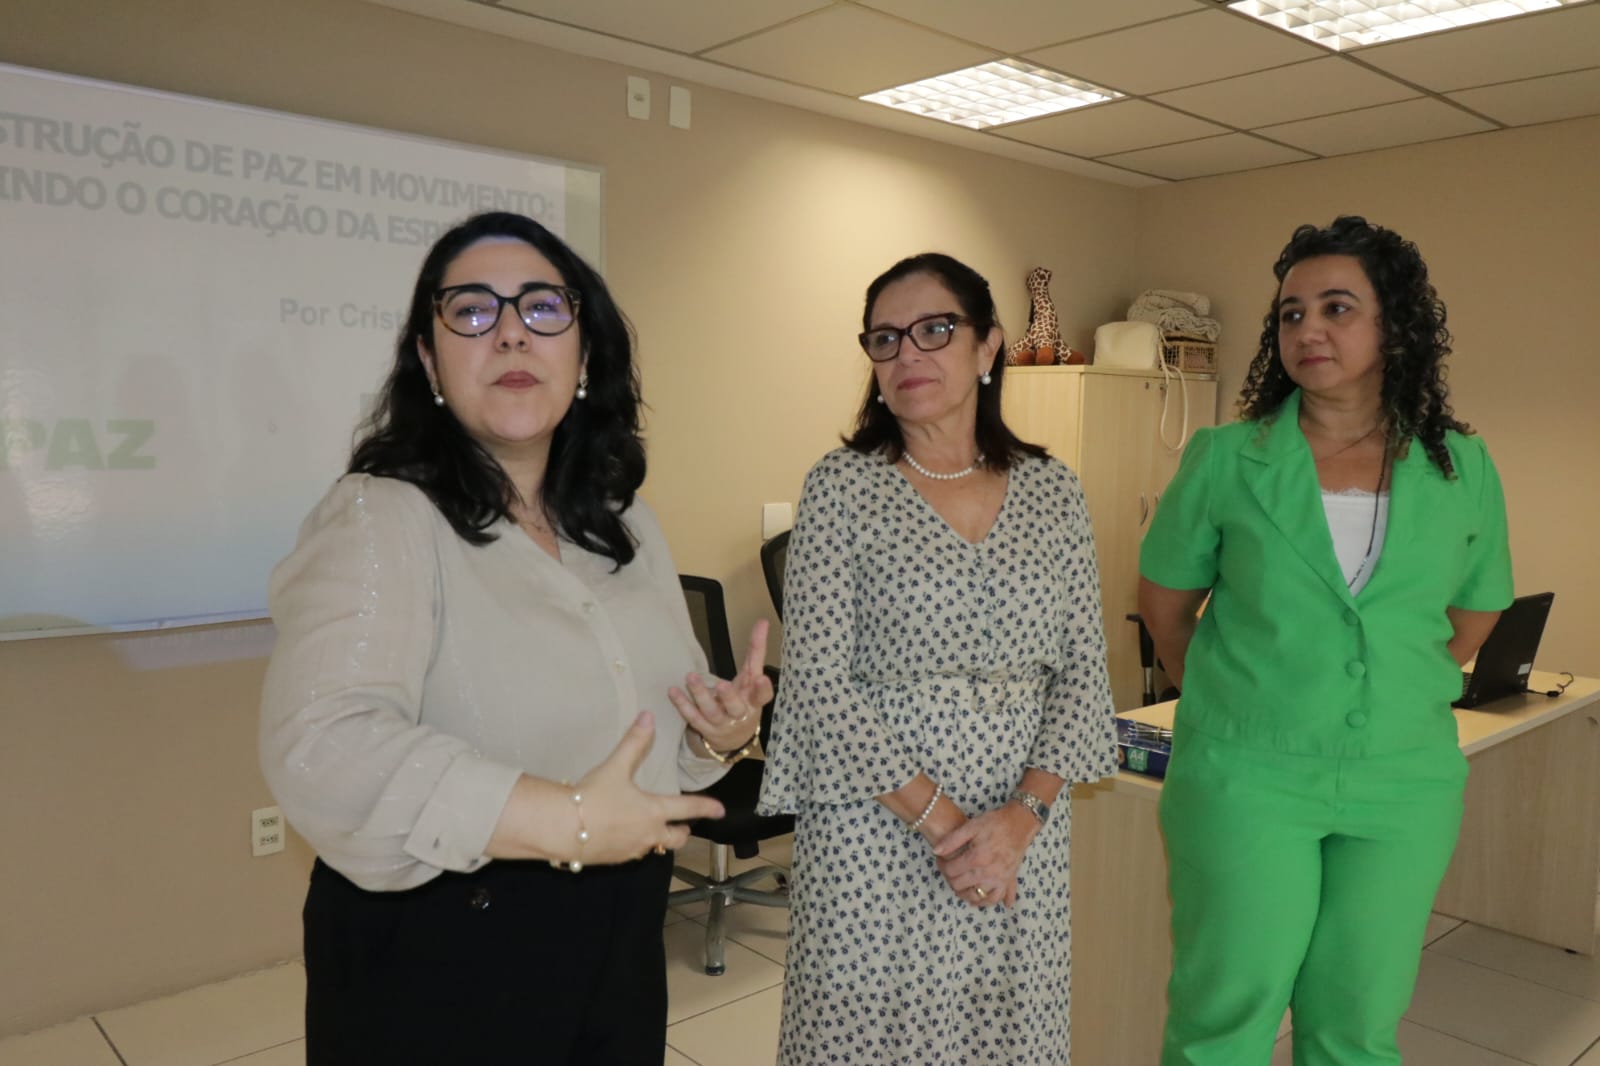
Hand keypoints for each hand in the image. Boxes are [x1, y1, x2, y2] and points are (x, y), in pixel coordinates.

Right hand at [490, 711, 724, 864]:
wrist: (561, 829)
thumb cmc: (592, 797)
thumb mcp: (615, 767)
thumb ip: (634, 742)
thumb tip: (648, 716)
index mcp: (654, 811)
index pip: (689, 809)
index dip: (707, 808)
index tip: (721, 811)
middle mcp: (649, 835)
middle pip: (677, 839)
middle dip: (683, 831)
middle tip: (684, 825)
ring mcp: (632, 850)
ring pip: (655, 847)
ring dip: (658, 838)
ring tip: (650, 827)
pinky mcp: (615, 860)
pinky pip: (633, 853)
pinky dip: (635, 844)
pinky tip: (622, 834)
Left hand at [669, 619, 772, 754]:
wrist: (735, 737)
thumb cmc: (745, 699)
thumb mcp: (752, 677)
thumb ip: (756, 650)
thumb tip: (763, 621)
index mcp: (754, 701)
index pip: (762, 697)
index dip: (763, 689)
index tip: (762, 678)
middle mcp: (740, 714)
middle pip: (735, 707)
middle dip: (728, 696)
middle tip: (721, 684)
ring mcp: (721, 723)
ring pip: (711, 711)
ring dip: (700, 695)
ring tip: (690, 677)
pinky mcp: (704, 728)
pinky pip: (692, 717)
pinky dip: (683, 705)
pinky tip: (673, 691)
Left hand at [932, 803, 1039, 907]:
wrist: (1019, 824)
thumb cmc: (994, 823)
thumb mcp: (971, 826)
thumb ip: (952, 839)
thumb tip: (936, 852)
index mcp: (977, 858)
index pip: (951, 871)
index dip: (941, 865)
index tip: (940, 859)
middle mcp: (987, 872)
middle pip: (960, 885)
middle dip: (950, 878)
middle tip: (949, 869)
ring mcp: (999, 879)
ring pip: (976, 896)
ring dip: (964, 893)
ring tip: (959, 883)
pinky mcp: (1007, 880)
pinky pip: (995, 898)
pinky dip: (985, 901)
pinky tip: (977, 898)